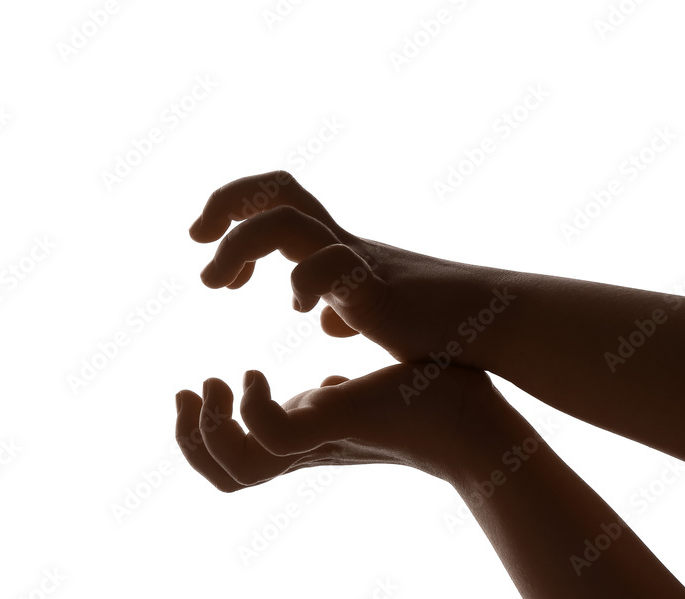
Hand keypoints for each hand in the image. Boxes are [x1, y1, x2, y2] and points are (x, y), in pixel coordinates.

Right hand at [175, 362, 501, 491]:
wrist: (486, 421)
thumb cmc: (439, 402)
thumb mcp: (370, 393)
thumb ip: (342, 394)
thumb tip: (330, 386)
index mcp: (308, 439)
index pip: (236, 462)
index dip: (204, 433)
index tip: (205, 384)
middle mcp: (305, 449)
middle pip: (223, 478)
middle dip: (190, 438)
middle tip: (192, 390)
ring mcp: (317, 444)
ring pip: (234, 471)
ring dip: (208, 429)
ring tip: (217, 383)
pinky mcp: (336, 428)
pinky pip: (269, 438)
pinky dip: (249, 409)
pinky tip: (259, 375)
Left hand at [190, 171, 509, 365]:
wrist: (490, 326)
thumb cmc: (434, 323)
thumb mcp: (375, 314)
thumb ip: (347, 308)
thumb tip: (327, 320)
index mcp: (331, 246)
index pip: (274, 197)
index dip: (233, 207)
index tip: (205, 246)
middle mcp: (338, 242)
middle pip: (275, 188)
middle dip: (225, 202)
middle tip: (195, 238)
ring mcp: (357, 259)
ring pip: (285, 220)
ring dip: (238, 246)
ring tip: (217, 285)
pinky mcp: (376, 287)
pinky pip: (328, 266)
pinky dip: (303, 282)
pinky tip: (301, 310)